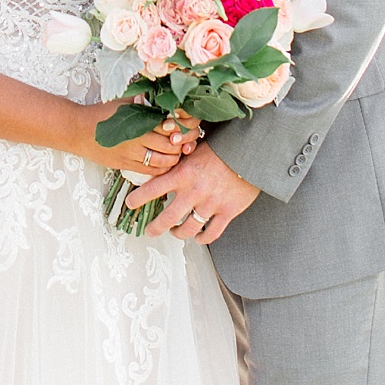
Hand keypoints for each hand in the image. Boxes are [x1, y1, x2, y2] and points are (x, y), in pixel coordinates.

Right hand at [73, 100, 197, 176]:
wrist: (78, 130)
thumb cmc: (102, 113)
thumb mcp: (125, 101)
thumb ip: (145, 100)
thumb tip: (165, 94)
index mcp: (140, 118)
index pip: (170, 124)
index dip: (182, 127)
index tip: (186, 126)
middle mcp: (137, 137)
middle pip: (170, 145)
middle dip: (181, 145)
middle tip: (185, 142)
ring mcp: (131, 153)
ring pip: (162, 161)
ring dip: (173, 159)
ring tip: (176, 153)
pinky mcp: (124, 165)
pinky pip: (149, 171)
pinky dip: (161, 169)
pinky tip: (164, 164)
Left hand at [126, 140, 258, 245]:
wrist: (253, 151)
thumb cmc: (225, 146)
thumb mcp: (197, 149)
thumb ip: (181, 161)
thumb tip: (163, 165)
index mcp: (184, 174)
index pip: (152, 189)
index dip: (138, 199)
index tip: (130, 203)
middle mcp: (194, 192)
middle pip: (166, 219)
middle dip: (154, 228)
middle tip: (149, 231)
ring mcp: (211, 204)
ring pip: (187, 229)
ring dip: (178, 233)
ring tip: (174, 232)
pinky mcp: (227, 212)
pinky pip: (211, 233)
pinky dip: (202, 238)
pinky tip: (198, 237)